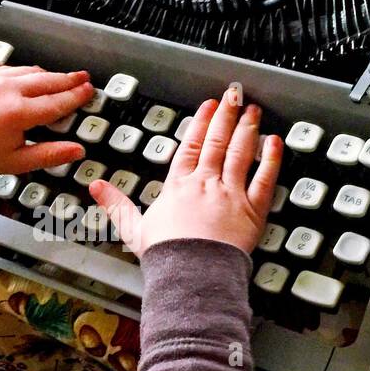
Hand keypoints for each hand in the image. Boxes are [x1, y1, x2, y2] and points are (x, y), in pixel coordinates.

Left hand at [0, 65, 93, 175]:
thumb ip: (50, 155)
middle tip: (83, 78)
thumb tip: (76, 151)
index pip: (56, 102)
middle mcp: (6, 90)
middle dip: (68, 79)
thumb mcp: (17, 161)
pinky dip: (25, 74)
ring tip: (62, 78)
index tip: (88, 92)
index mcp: (17, 113)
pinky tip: (32, 79)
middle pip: (47, 80)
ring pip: (30, 71)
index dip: (76, 97)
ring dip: (48, 75)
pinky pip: (11, 69)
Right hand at [87, 85, 281, 256]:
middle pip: (217, 142)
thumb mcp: (133, 229)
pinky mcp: (252, 210)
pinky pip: (264, 178)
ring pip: (241, 153)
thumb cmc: (167, 256)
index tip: (208, 107)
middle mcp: (206, 184)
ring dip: (248, 129)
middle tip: (234, 96)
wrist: (192, 274)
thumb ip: (116, 204)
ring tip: (253, 111)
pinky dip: (271, 159)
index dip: (201, 123)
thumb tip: (96, 187)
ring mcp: (231, 194)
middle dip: (227, 116)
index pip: (192, 146)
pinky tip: (274, 142)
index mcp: (179, 186)